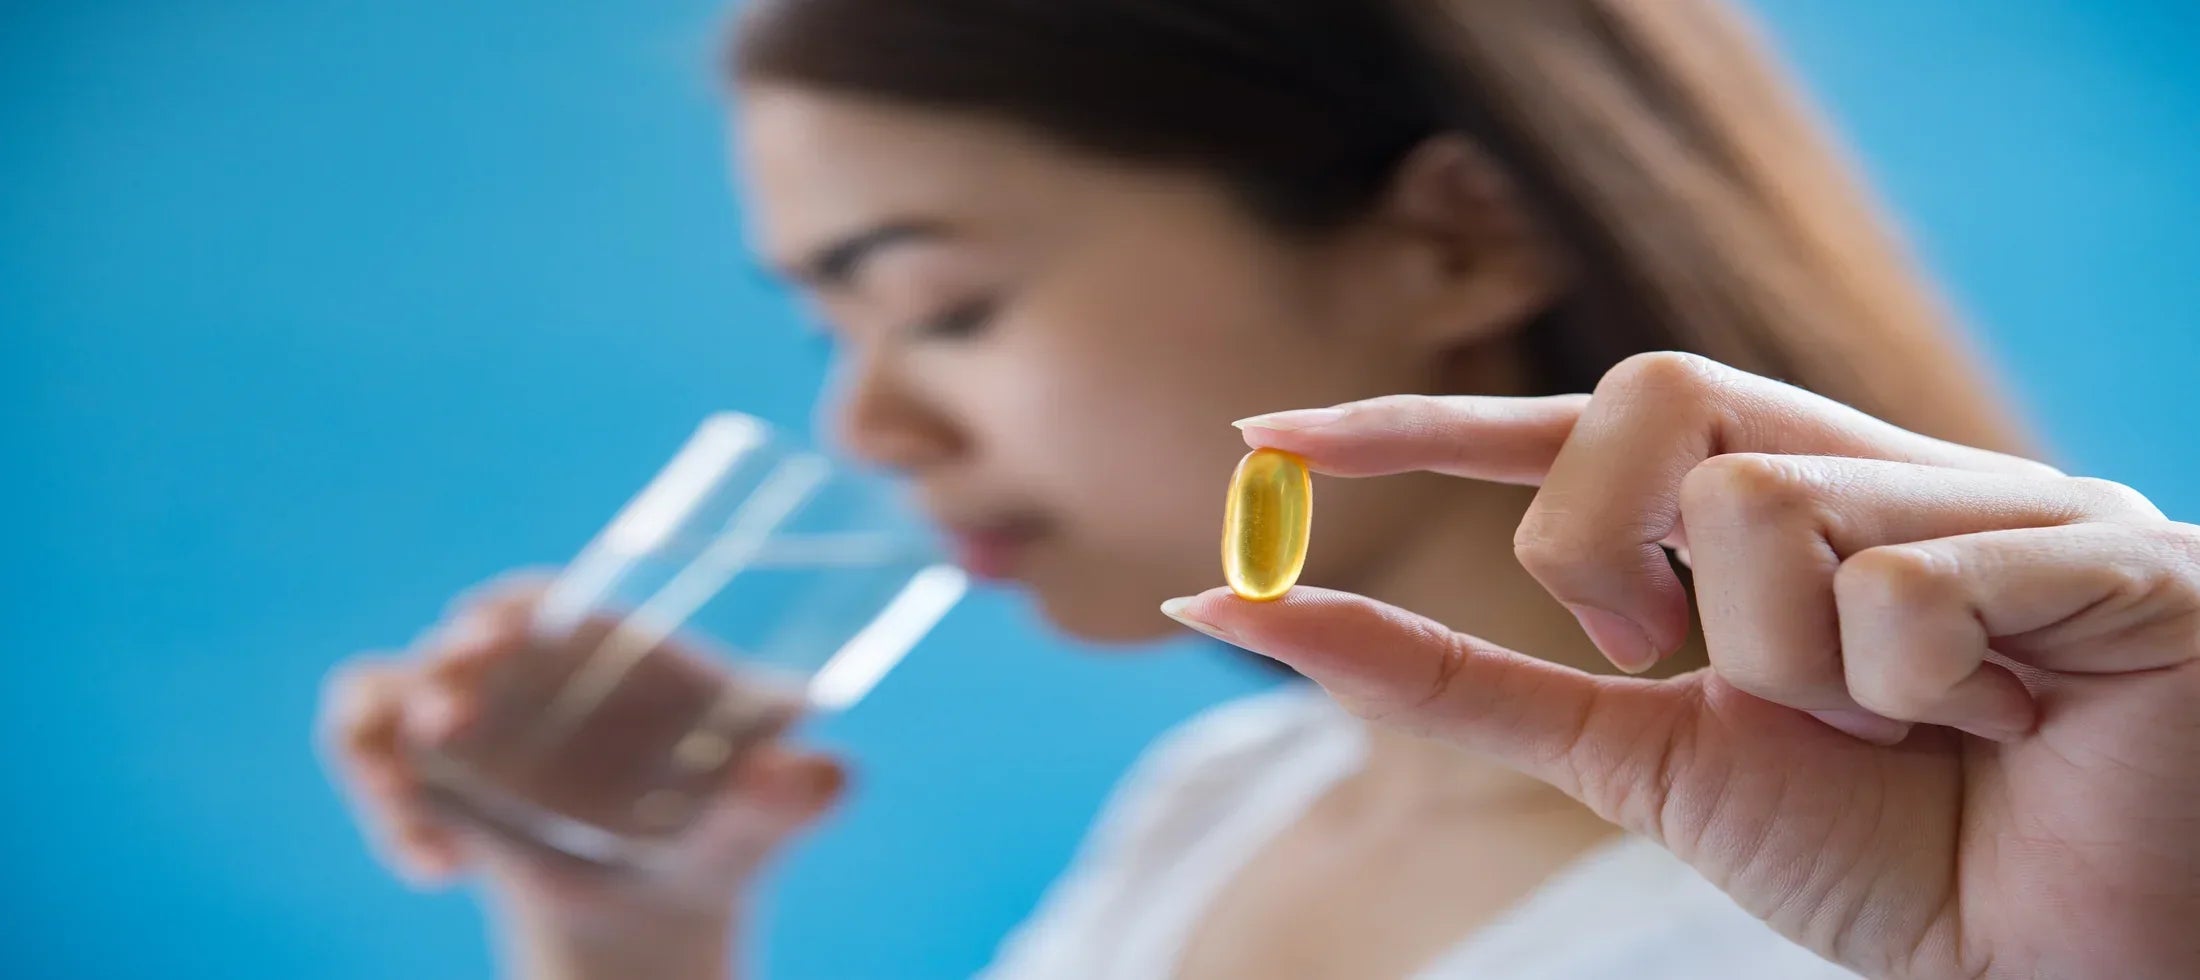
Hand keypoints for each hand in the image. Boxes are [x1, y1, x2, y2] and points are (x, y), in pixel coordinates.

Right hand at [319, 575, 843, 972]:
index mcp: (614, 645)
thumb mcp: (758, 824)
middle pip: (464, 636)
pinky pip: (367, 754)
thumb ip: (792, 798)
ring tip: (430, 841)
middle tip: (442, 722)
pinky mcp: (421, 765)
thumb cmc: (718, 839)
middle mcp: (532, 664)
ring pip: (390, 692)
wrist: (653, 911)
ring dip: (385, 748)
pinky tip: (437, 869)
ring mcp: (470, 711)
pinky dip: (385, 808)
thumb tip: (831, 774)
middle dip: (442, 668)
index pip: (554, 600)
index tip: (489, 628)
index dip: (518, 604)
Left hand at [1165, 353, 2199, 979]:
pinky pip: (1905, 584)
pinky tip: (2003, 722)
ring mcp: (1994, 491)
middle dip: (1607, 551)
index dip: (1420, 419)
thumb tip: (1246, 609)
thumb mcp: (1640, 755)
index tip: (1261, 441)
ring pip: (1762, 503)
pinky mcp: (2106, 545)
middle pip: (1647, 396)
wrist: (2074, 962)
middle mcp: (1875, 466)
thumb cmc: (1885, 856)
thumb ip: (1468, 680)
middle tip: (1672, 658)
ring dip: (1792, 667)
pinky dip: (1915, 693)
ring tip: (1904, 731)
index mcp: (1778, 502)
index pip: (1573, 419)